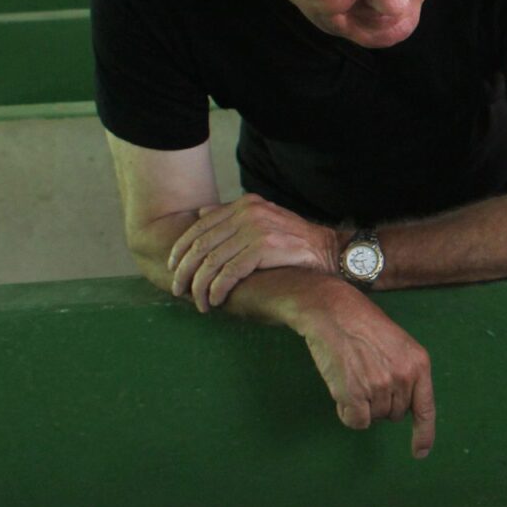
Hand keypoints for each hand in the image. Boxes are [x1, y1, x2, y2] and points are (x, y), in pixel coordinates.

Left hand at [168, 194, 339, 311]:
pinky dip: (217, 289)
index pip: (201, 226)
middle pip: (202, 244)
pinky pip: (229, 272)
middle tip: (177, 290)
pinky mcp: (264, 246)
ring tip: (197, 302)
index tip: (172, 268)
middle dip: (185, 270)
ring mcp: (257, 228)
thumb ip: (234, 218)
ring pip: (212, 260)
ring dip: (200, 286)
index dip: (181, 249)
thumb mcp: (264, 222)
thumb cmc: (298, 244)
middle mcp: (249, 212)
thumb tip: (200, 213)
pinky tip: (214, 301)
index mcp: (246, 204)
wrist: (334, 253)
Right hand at [293, 284, 437, 458]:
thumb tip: (403, 406)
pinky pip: (356, 421)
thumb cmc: (365, 328)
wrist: (335, 313)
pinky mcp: (356, 393)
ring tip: (353, 376)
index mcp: (419, 364)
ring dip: (362, 405)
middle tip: (366, 376)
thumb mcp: (400, 346)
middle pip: (394, 414)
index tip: (420, 452)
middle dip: (381, 403)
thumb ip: (407, 374)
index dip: (424, 434)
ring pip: (373, 418)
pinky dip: (348, 413)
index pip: (426, 408)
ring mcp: (380, 386)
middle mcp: (404, 377)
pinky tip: (343, 391)